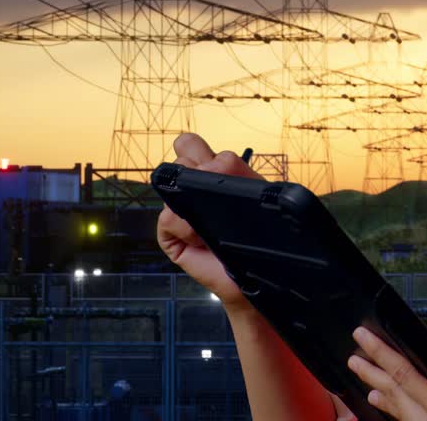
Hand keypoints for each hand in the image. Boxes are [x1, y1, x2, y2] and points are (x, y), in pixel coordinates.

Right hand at [156, 132, 264, 310]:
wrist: (254, 279)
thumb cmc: (257, 240)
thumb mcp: (253, 199)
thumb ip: (235, 175)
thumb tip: (214, 162)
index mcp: (214, 176)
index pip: (192, 146)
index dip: (197, 149)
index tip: (217, 164)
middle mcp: (192, 189)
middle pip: (180, 155)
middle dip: (197, 164)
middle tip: (213, 187)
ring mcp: (178, 210)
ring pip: (174, 184)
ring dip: (198, 201)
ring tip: (215, 223)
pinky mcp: (169, 234)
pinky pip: (169, 218)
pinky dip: (188, 228)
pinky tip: (202, 240)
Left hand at [346, 326, 426, 420]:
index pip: (406, 377)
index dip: (382, 354)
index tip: (365, 336)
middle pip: (395, 396)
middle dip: (373, 374)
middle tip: (354, 358)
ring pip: (399, 417)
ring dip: (382, 397)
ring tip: (367, 386)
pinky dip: (396, 418)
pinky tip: (392, 413)